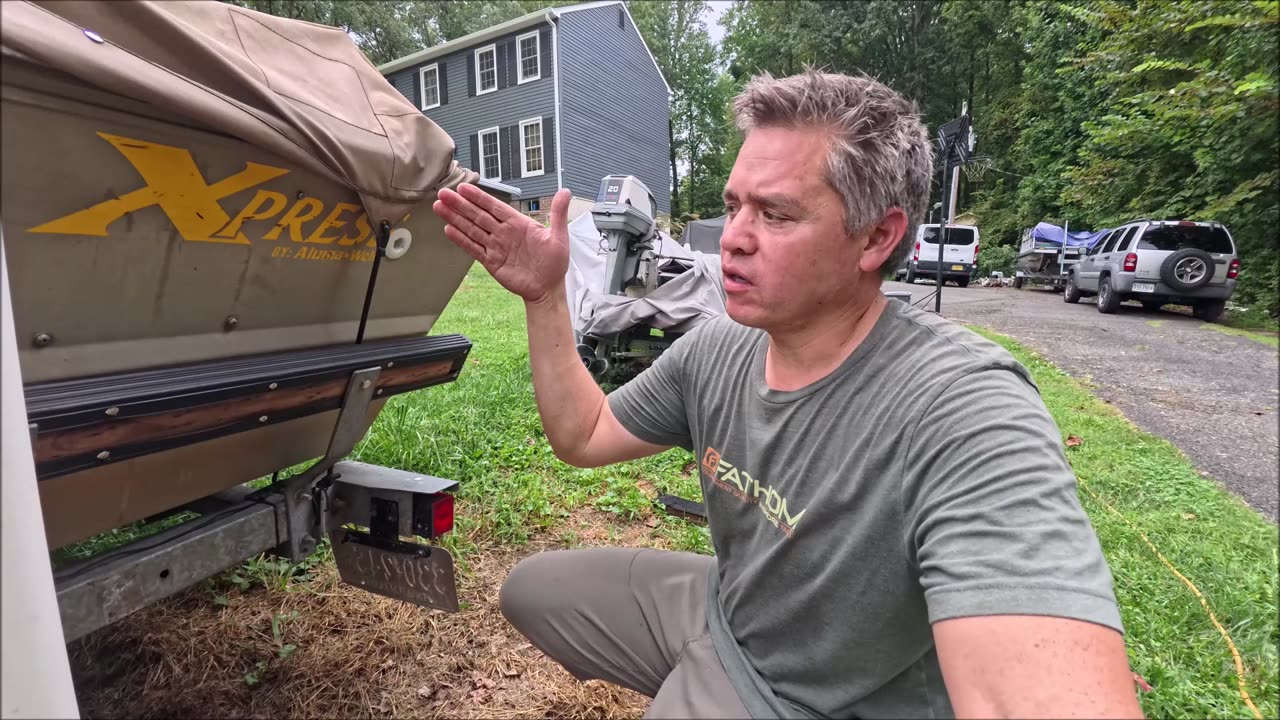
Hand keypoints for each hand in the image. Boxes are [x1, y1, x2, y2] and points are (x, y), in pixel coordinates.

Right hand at [433, 184, 571, 303]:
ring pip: (472, 229)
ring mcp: (496, 247)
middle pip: (478, 215)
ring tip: (439, 207)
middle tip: (444, 194)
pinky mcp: (491, 262)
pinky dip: (461, 240)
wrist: (548, 289)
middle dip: (460, 204)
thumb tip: (565, 191)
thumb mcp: (559, 237)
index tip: (463, 187)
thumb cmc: (554, 263)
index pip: (494, 207)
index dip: (478, 197)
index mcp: (518, 224)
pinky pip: (474, 249)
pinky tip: (449, 230)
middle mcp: (504, 233)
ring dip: (456, 219)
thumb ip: (558, 214)